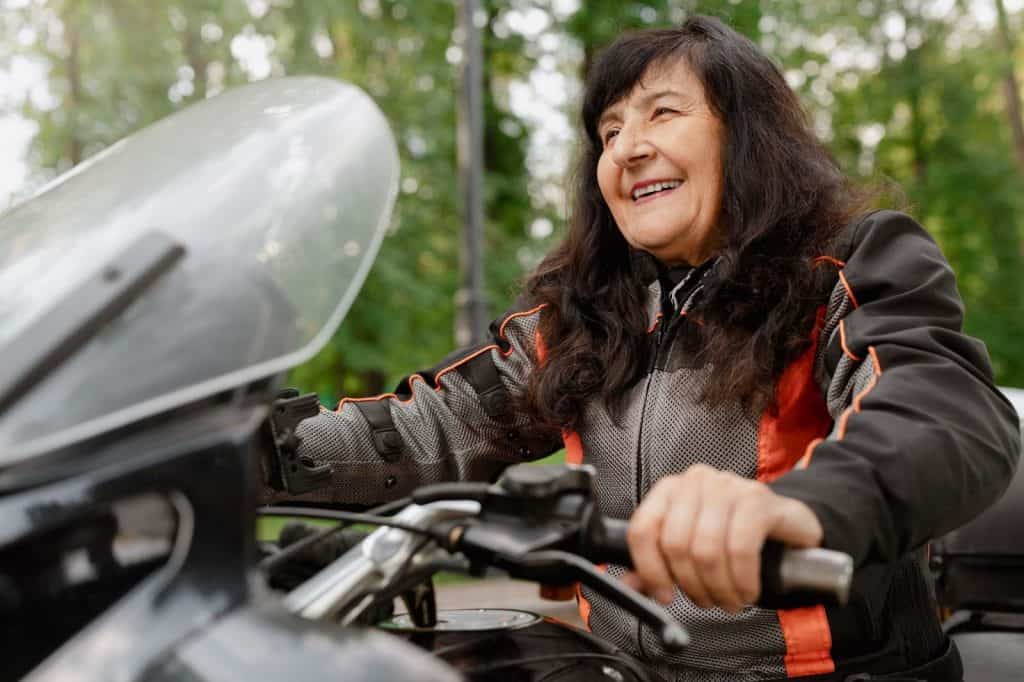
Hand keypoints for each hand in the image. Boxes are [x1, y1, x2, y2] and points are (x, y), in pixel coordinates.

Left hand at [622, 464, 822, 612]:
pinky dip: (742, 581)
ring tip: (730, 599)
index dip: (650, 569)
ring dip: (719, 589)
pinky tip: (748, 590)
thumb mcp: (693, 550)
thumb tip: (630, 586)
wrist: (788, 527)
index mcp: (670, 490)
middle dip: (691, 585)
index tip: (664, 595)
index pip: (642, 529)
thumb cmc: (735, 537)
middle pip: (675, 544)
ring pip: (706, 550)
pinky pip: (740, 549)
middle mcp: (696, 481)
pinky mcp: (759, 499)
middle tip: (707, 600)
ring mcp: (728, 486)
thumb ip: (658, 566)